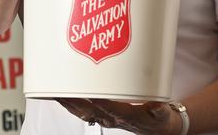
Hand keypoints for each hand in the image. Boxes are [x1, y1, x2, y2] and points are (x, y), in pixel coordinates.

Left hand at [56, 98, 180, 134]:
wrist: (155, 128)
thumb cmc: (157, 119)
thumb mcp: (163, 114)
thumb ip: (159, 109)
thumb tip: (156, 105)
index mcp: (126, 116)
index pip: (110, 109)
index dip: (100, 101)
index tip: (90, 93)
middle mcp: (111, 118)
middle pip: (88, 110)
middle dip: (74, 99)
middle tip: (60, 88)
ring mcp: (104, 117)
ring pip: (81, 111)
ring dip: (67, 102)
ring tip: (54, 90)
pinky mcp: (101, 115)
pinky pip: (81, 111)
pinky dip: (70, 103)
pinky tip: (62, 95)